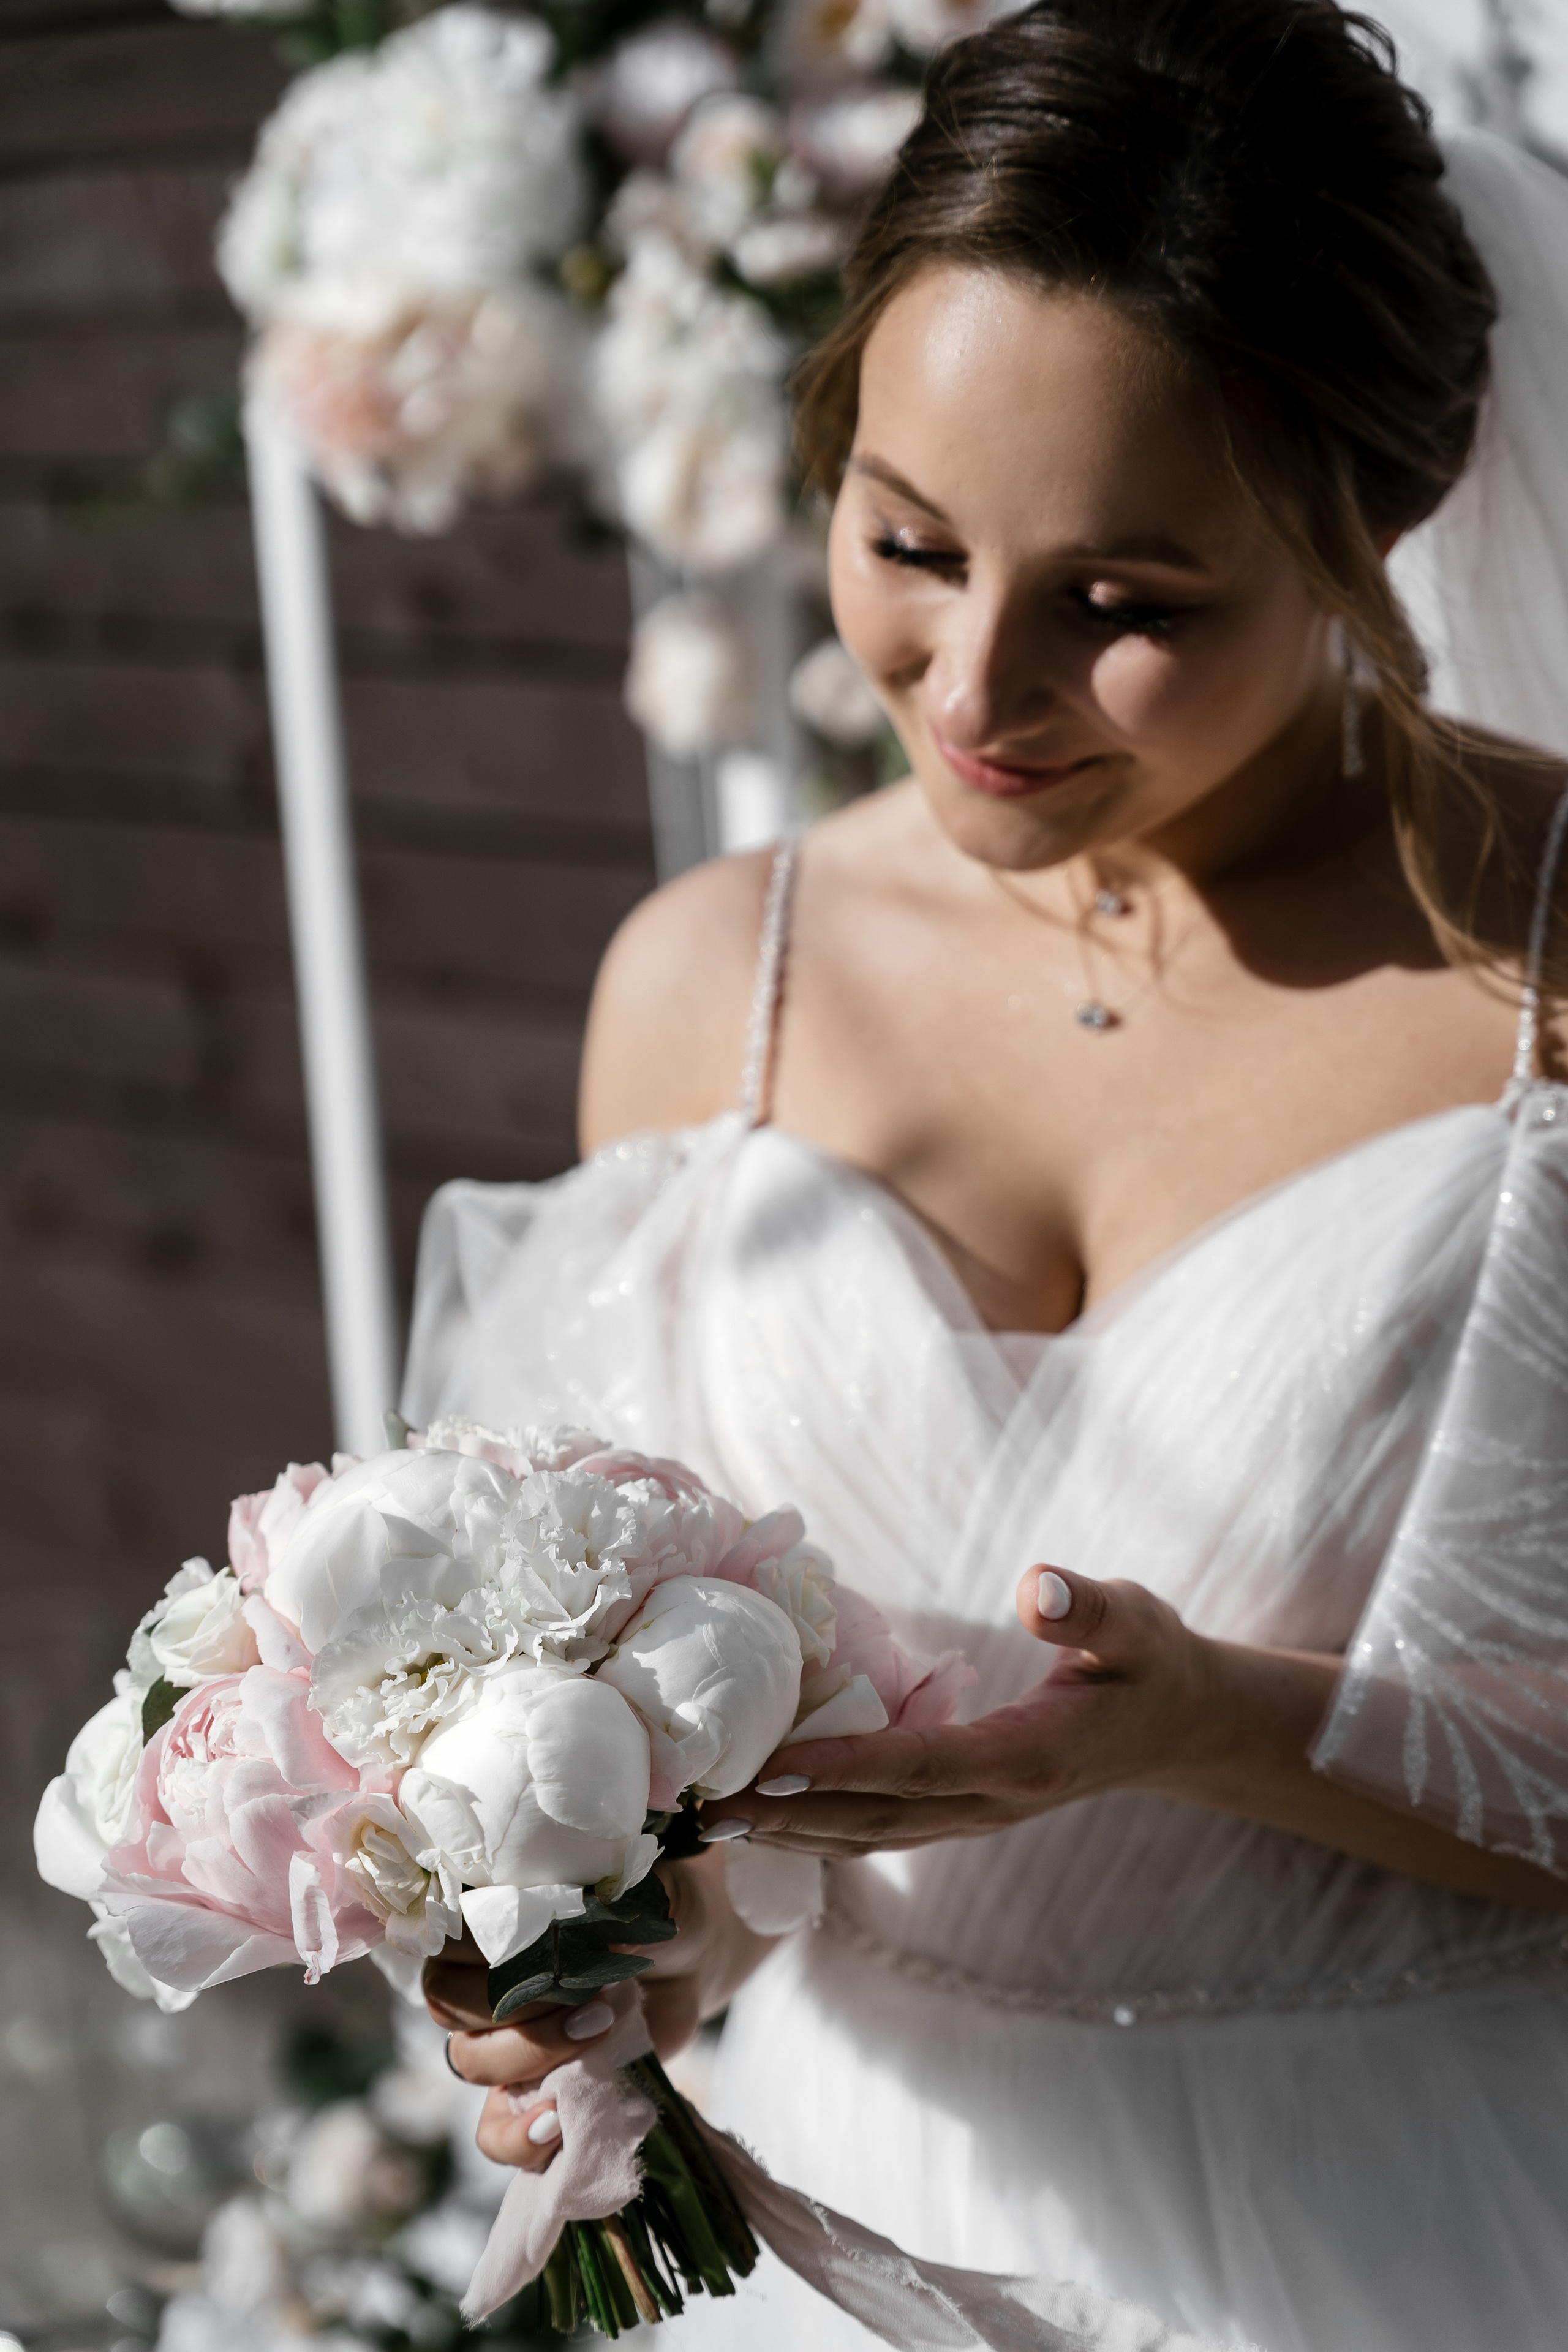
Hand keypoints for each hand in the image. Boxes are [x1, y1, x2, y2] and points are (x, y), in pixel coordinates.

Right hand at [423, 1849, 773, 2168]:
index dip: (492, 1952)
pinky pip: (494, 2131)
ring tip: (597, 2036)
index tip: (559, 1951)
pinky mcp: (532, 2091)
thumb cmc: (655, 1910)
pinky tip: (555, 2125)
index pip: (449, 1938)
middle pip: (451, 2004)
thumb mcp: (636, 1898)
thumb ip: (602, 1914)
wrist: (692, 1958)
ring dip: (529, 2055)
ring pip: (471, 2060)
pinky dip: (517, 2136)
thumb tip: (587, 1943)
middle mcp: (482, 1980)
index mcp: (492, 1918)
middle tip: (590, 2000)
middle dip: (519, 2004)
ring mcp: (503, 2040)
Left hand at [716, 1566, 1220, 1859]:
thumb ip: (1090, 1607)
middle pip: (875, 1818)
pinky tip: (765, 1814)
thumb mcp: (1138, 1623)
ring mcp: (974, 1816)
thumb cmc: (1151, 1662)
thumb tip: (1037, 1587)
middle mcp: (991, 1802)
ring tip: (705, 1819)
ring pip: (868, 1836)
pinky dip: (817, 1826)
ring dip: (788, 1830)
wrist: (1177, 1727)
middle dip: (786, 1812)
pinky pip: (879, 1830)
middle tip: (698, 1804)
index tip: (769, 1763)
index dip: (843, 1766)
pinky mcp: (961, 1812)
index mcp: (1025, 1758)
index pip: (918, 1766)